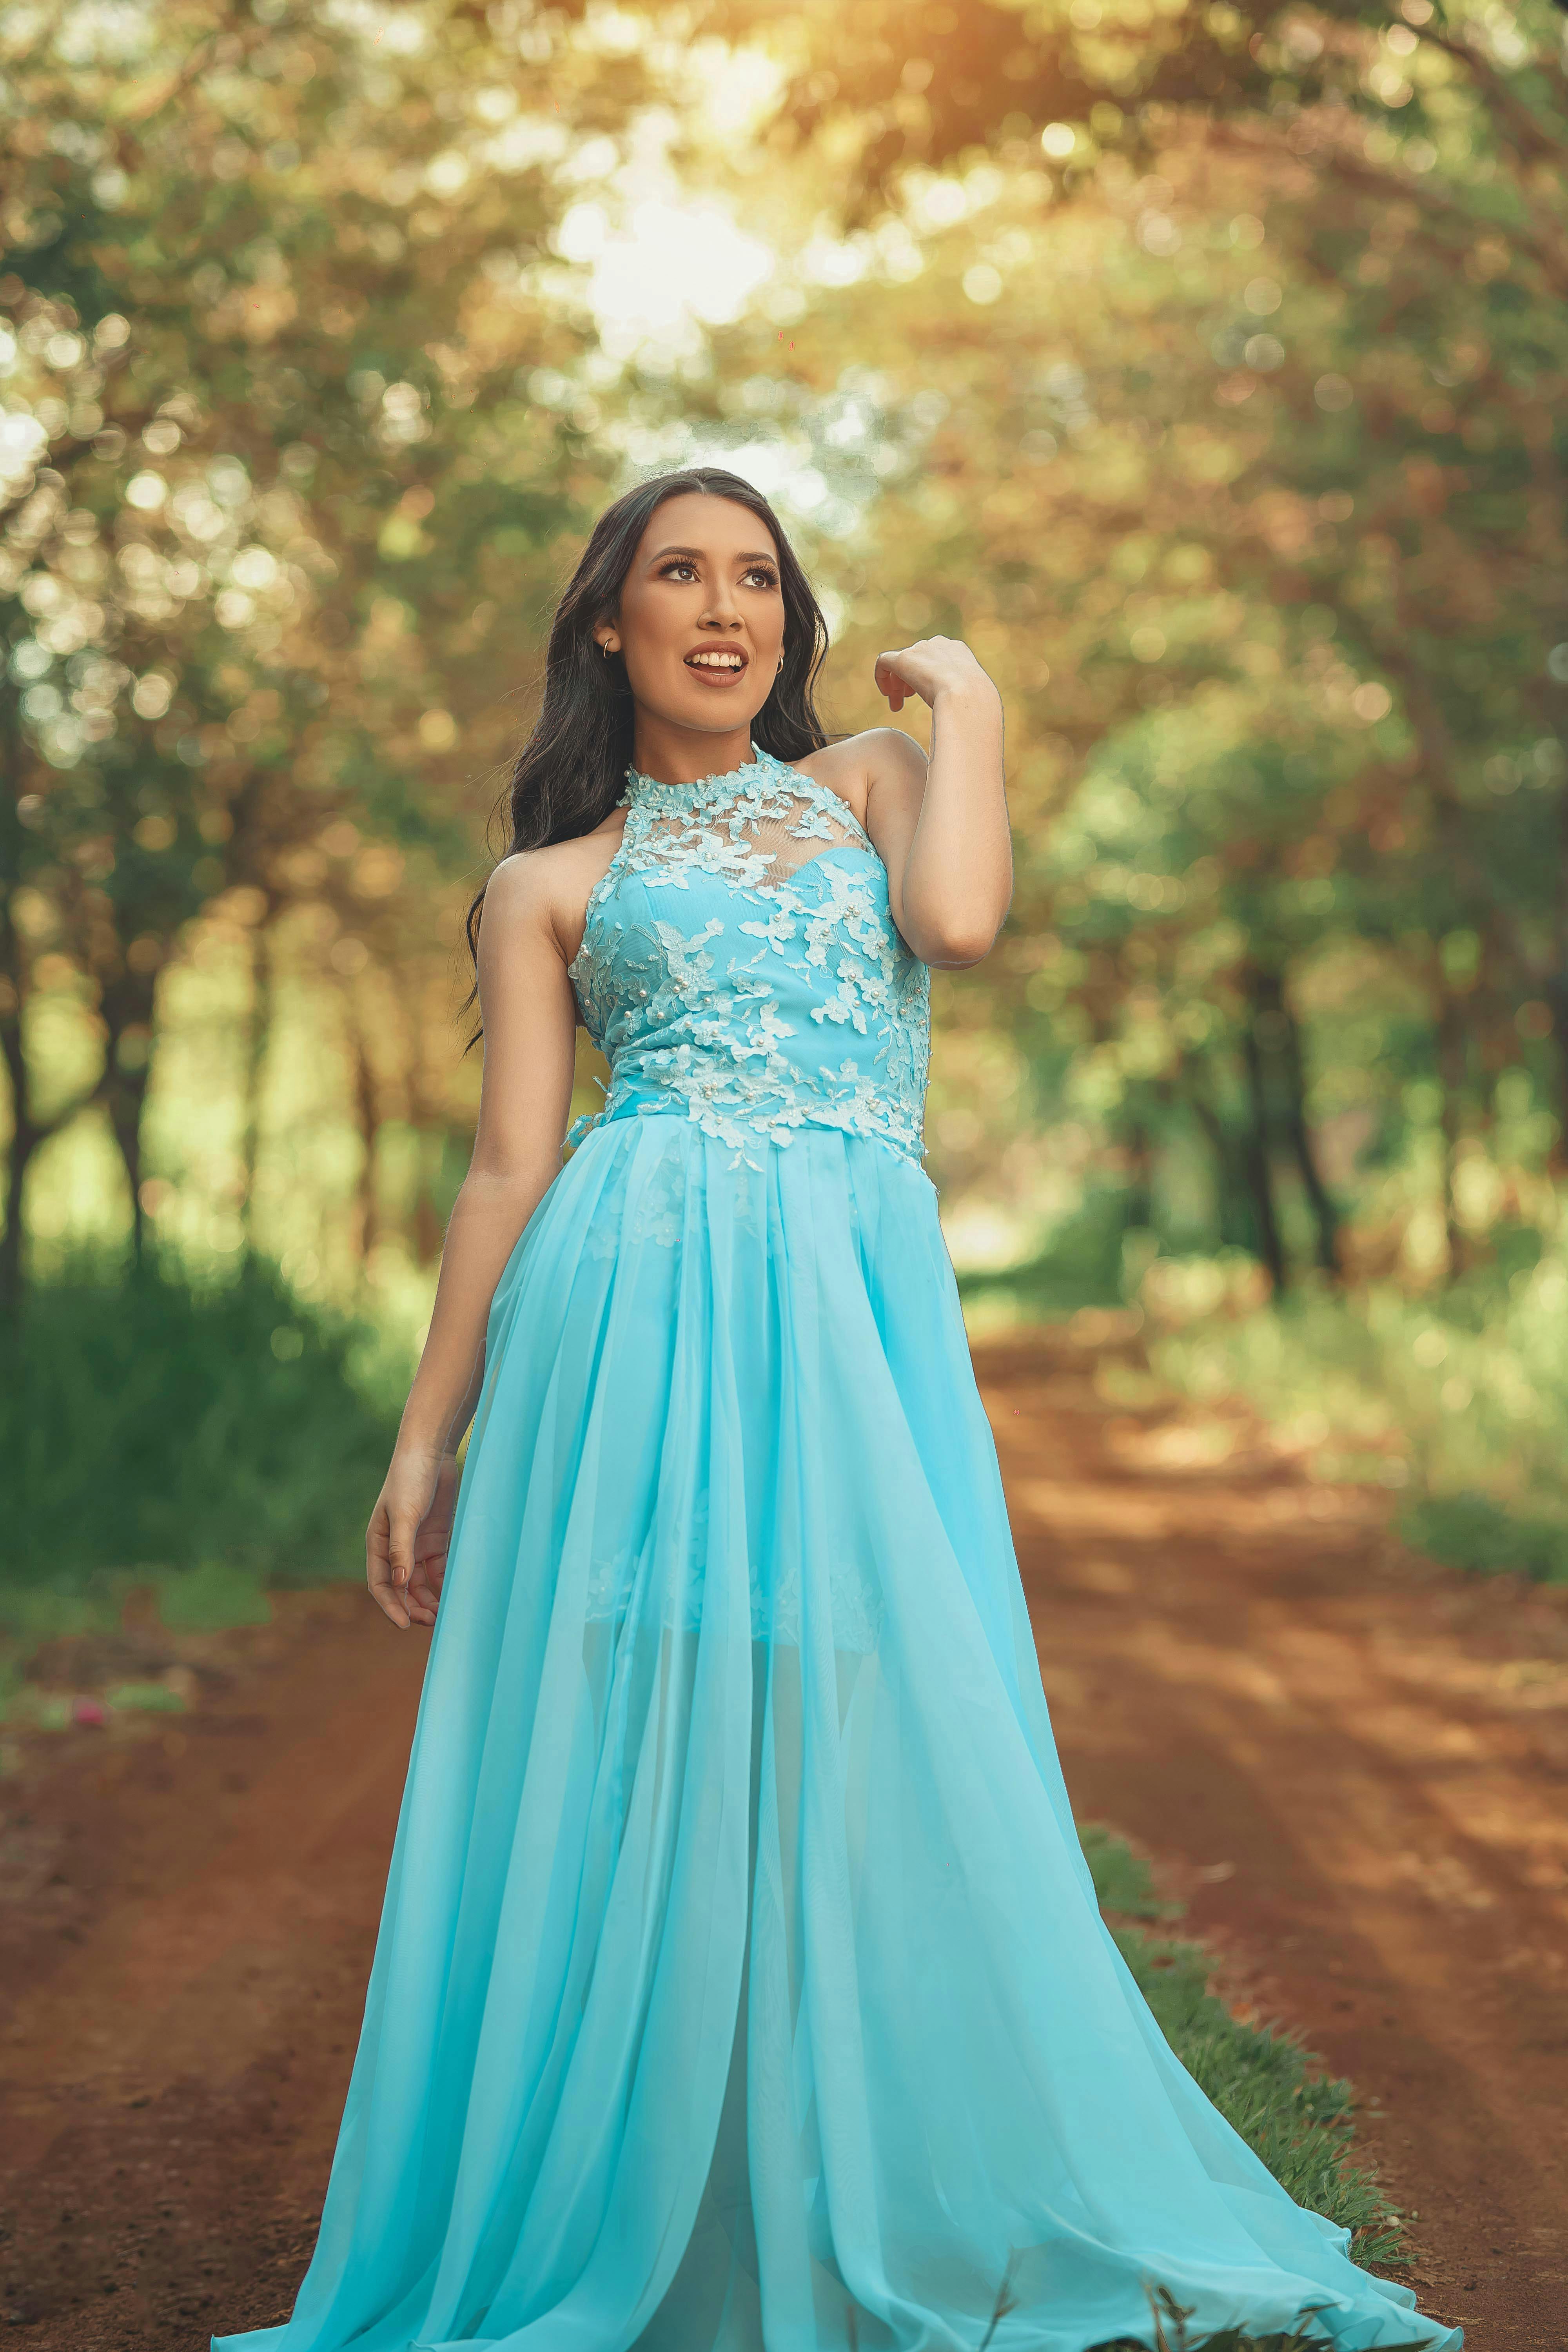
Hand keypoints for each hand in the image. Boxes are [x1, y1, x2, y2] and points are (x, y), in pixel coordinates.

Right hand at [366, 1449, 458, 1629]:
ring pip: (422, 1583)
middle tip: (433, 1622)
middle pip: (403, 1589)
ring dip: (430, 1600)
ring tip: (445, 1615)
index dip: (391, 1607)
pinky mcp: (436, 1539)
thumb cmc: (410, 1480)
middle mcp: (396, 1549)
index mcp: (378, 1544)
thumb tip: (400, 1584)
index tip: (405, 1625)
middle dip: (415, 1607)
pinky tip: (455, 1595)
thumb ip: (401, 1549)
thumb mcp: (404, 1514)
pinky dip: (444, 1584)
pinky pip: (439, 1569)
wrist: (431, 1453)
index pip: (381, 1584)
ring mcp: (417, 1545)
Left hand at [873, 635, 997, 714]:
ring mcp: (920, 650)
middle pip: (916, 661)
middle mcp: (938, 645)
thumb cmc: (975, 705)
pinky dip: (881, 677)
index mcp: (957, 651)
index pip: (935, 659)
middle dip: (910, 682)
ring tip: (897, 706)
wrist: (967, 698)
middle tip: (905, 703)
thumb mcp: (971, 697)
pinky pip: (883, 661)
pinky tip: (886, 695)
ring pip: (901, 664)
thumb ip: (962, 696)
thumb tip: (962, 712)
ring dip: (898, 685)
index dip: (926, 677)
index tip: (926, 696)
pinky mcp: (903, 659)